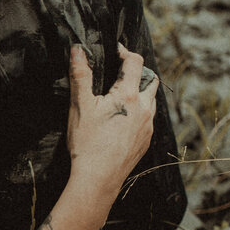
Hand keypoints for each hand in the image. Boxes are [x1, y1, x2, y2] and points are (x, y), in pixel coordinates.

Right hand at [66, 44, 157, 195]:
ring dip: (141, 93)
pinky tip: (123, 120)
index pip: (135, 62)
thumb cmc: (87, 143)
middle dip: (137, 72)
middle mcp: (145, 109)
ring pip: (151, 100)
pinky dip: (140, 113)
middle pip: (150, 79)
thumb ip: (81, 75)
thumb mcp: (80, 106)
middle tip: (119, 74)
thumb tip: (77, 49)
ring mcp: (148, 126)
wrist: (97, 179)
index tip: (115, 51)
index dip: (125, 52)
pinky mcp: (146, 141)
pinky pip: (148, 120)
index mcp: (130, 96)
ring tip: (121, 97)